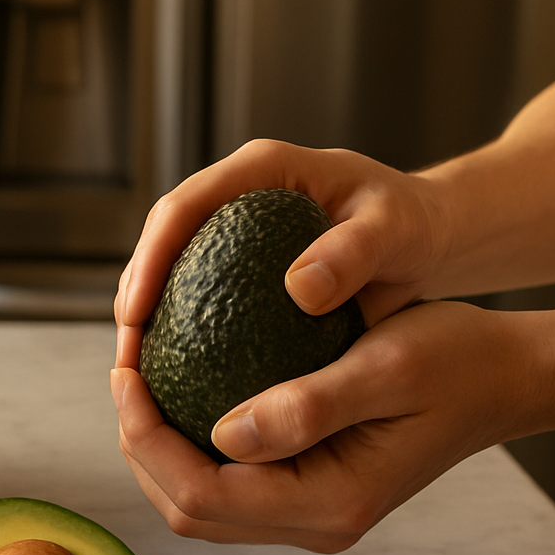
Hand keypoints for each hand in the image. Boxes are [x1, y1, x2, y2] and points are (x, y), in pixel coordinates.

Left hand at [111, 300, 536, 549]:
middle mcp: (315, 524)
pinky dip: (190, 443)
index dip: (146, 438)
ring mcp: (311, 515)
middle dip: (138, 445)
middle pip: (187, 510)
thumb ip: (307, 405)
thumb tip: (221, 432)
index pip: (202, 493)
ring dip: (157, 447)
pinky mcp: (309, 492)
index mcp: (330, 504)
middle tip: (122, 366)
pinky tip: (179, 386)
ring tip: (139, 375)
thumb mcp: (386, 366)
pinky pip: (228, 482)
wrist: (507, 378)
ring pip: (201, 503)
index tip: (123, 369)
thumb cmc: (456, 359)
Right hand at [114, 139, 448, 371]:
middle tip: (126, 357)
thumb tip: (298, 290)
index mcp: (260, 170)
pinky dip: (183, 336)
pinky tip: (176, 383)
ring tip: (137, 376)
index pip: (183, 206)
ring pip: (171, 271)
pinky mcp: (242, 268)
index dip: (150, 257)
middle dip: (132, 295)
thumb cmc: (414, 225)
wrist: (428, 236)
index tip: (136, 311)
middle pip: (161, 240)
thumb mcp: (395, 231)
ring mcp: (235, 233)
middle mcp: (237, 196)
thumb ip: (354, 252)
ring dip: (147, 321)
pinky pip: (199, 299)